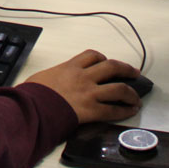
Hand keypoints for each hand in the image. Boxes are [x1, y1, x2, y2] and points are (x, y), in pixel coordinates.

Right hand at [22, 49, 141, 124]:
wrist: (31, 108)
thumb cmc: (32, 94)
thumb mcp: (40, 78)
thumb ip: (51, 78)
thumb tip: (49, 83)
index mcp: (70, 67)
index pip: (92, 56)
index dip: (103, 58)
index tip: (107, 61)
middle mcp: (83, 77)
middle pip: (111, 67)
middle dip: (126, 69)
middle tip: (133, 72)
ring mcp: (89, 93)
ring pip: (118, 88)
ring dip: (130, 93)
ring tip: (136, 97)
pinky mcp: (91, 110)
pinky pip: (113, 110)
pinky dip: (124, 111)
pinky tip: (130, 111)